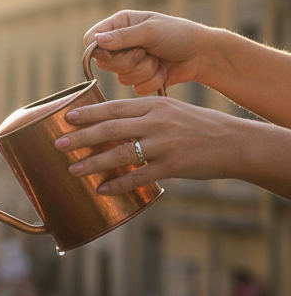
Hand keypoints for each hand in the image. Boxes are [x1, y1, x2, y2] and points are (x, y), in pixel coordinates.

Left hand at [56, 97, 245, 192]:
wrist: (236, 142)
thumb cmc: (200, 127)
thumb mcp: (172, 111)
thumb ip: (144, 115)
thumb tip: (110, 123)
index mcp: (156, 106)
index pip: (115, 107)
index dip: (88, 113)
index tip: (66, 117)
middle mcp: (158, 122)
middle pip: (111, 128)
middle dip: (81, 137)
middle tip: (58, 143)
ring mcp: (165, 144)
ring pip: (121, 152)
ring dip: (93, 162)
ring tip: (72, 169)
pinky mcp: (173, 166)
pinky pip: (139, 176)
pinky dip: (119, 183)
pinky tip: (101, 189)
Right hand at [84, 11, 212, 94]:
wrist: (202, 55)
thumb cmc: (180, 35)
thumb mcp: (151, 31)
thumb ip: (123, 37)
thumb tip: (97, 41)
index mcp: (121, 25)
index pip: (91, 39)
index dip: (99, 49)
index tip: (115, 51)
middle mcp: (121, 44)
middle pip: (104, 62)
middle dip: (128, 62)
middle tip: (146, 53)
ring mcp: (130, 62)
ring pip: (120, 77)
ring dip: (144, 71)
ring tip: (159, 61)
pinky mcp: (139, 79)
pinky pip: (135, 88)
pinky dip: (152, 81)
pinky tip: (163, 71)